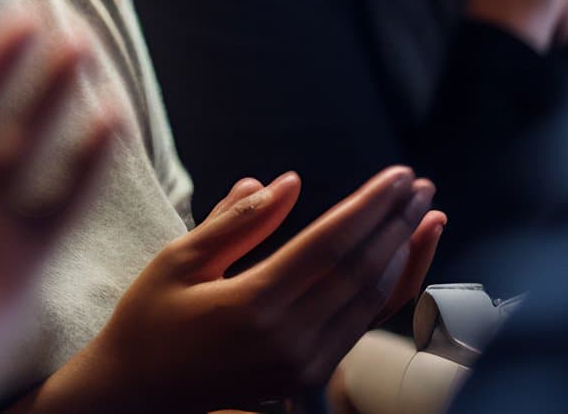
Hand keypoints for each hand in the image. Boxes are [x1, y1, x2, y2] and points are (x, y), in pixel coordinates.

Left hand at [0, 13, 117, 413]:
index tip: (25, 12)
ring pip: (35, 157)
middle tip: (71, 24)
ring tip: (94, 63)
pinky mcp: (14, 276)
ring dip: (65, 112)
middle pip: (3, 117)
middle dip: (36, 73)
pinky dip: (85, 169)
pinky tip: (109, 126)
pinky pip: (59, 210)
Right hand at [66, 166, 444, 409]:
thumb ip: (236, 221)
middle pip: (360, 273)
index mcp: (253, 305)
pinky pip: (360, 326)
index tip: (399, 176)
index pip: (329, 246)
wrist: (140, 391)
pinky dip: (388, 291)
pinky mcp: (309, 377)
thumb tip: (287, 182)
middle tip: (420, 186)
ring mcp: (303, 366)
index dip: (369, 207)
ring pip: (370, 304)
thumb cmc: (151, 318)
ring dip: (403, 256)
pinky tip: (401, 261)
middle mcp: (288, 341)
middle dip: (396, 224)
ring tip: (426, 216)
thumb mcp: (179, 260)